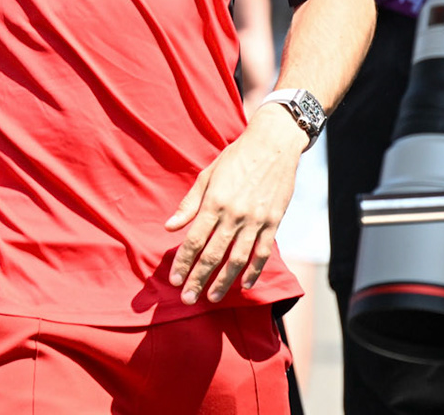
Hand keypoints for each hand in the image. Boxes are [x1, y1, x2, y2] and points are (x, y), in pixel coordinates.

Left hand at [163, 110, 304, 304]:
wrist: (273, 143)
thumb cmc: (236, 157)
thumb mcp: (208, 174)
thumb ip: (189, 203)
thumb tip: (169, 227)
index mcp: (215, 201)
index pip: (194, 240)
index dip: (183, 262)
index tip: (174, 280)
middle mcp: (234, 214)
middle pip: (213, 255)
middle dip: (198, 279)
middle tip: (188, 299)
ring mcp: (256, 220)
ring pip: (238, 259)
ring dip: (224, 282)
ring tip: (212, 297)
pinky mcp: (274, 222)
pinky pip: (263, 253)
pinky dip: (254, 272)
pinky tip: (244, 285)